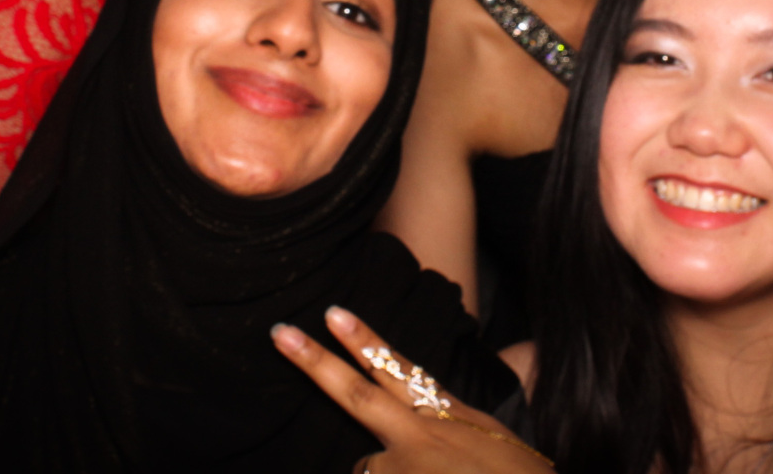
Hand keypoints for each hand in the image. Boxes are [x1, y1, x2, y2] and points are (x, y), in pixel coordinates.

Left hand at [272, 305, 553, 473]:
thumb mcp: (495, 446)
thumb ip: (454, 429)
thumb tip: (411, 435)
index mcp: (451, 416)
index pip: (401, 370)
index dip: (365, 341)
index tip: (334, 314)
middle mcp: (423, 433)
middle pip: (356, 392)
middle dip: (313, 362)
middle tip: (278, 333)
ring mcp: (406, 463)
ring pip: (371, 471)